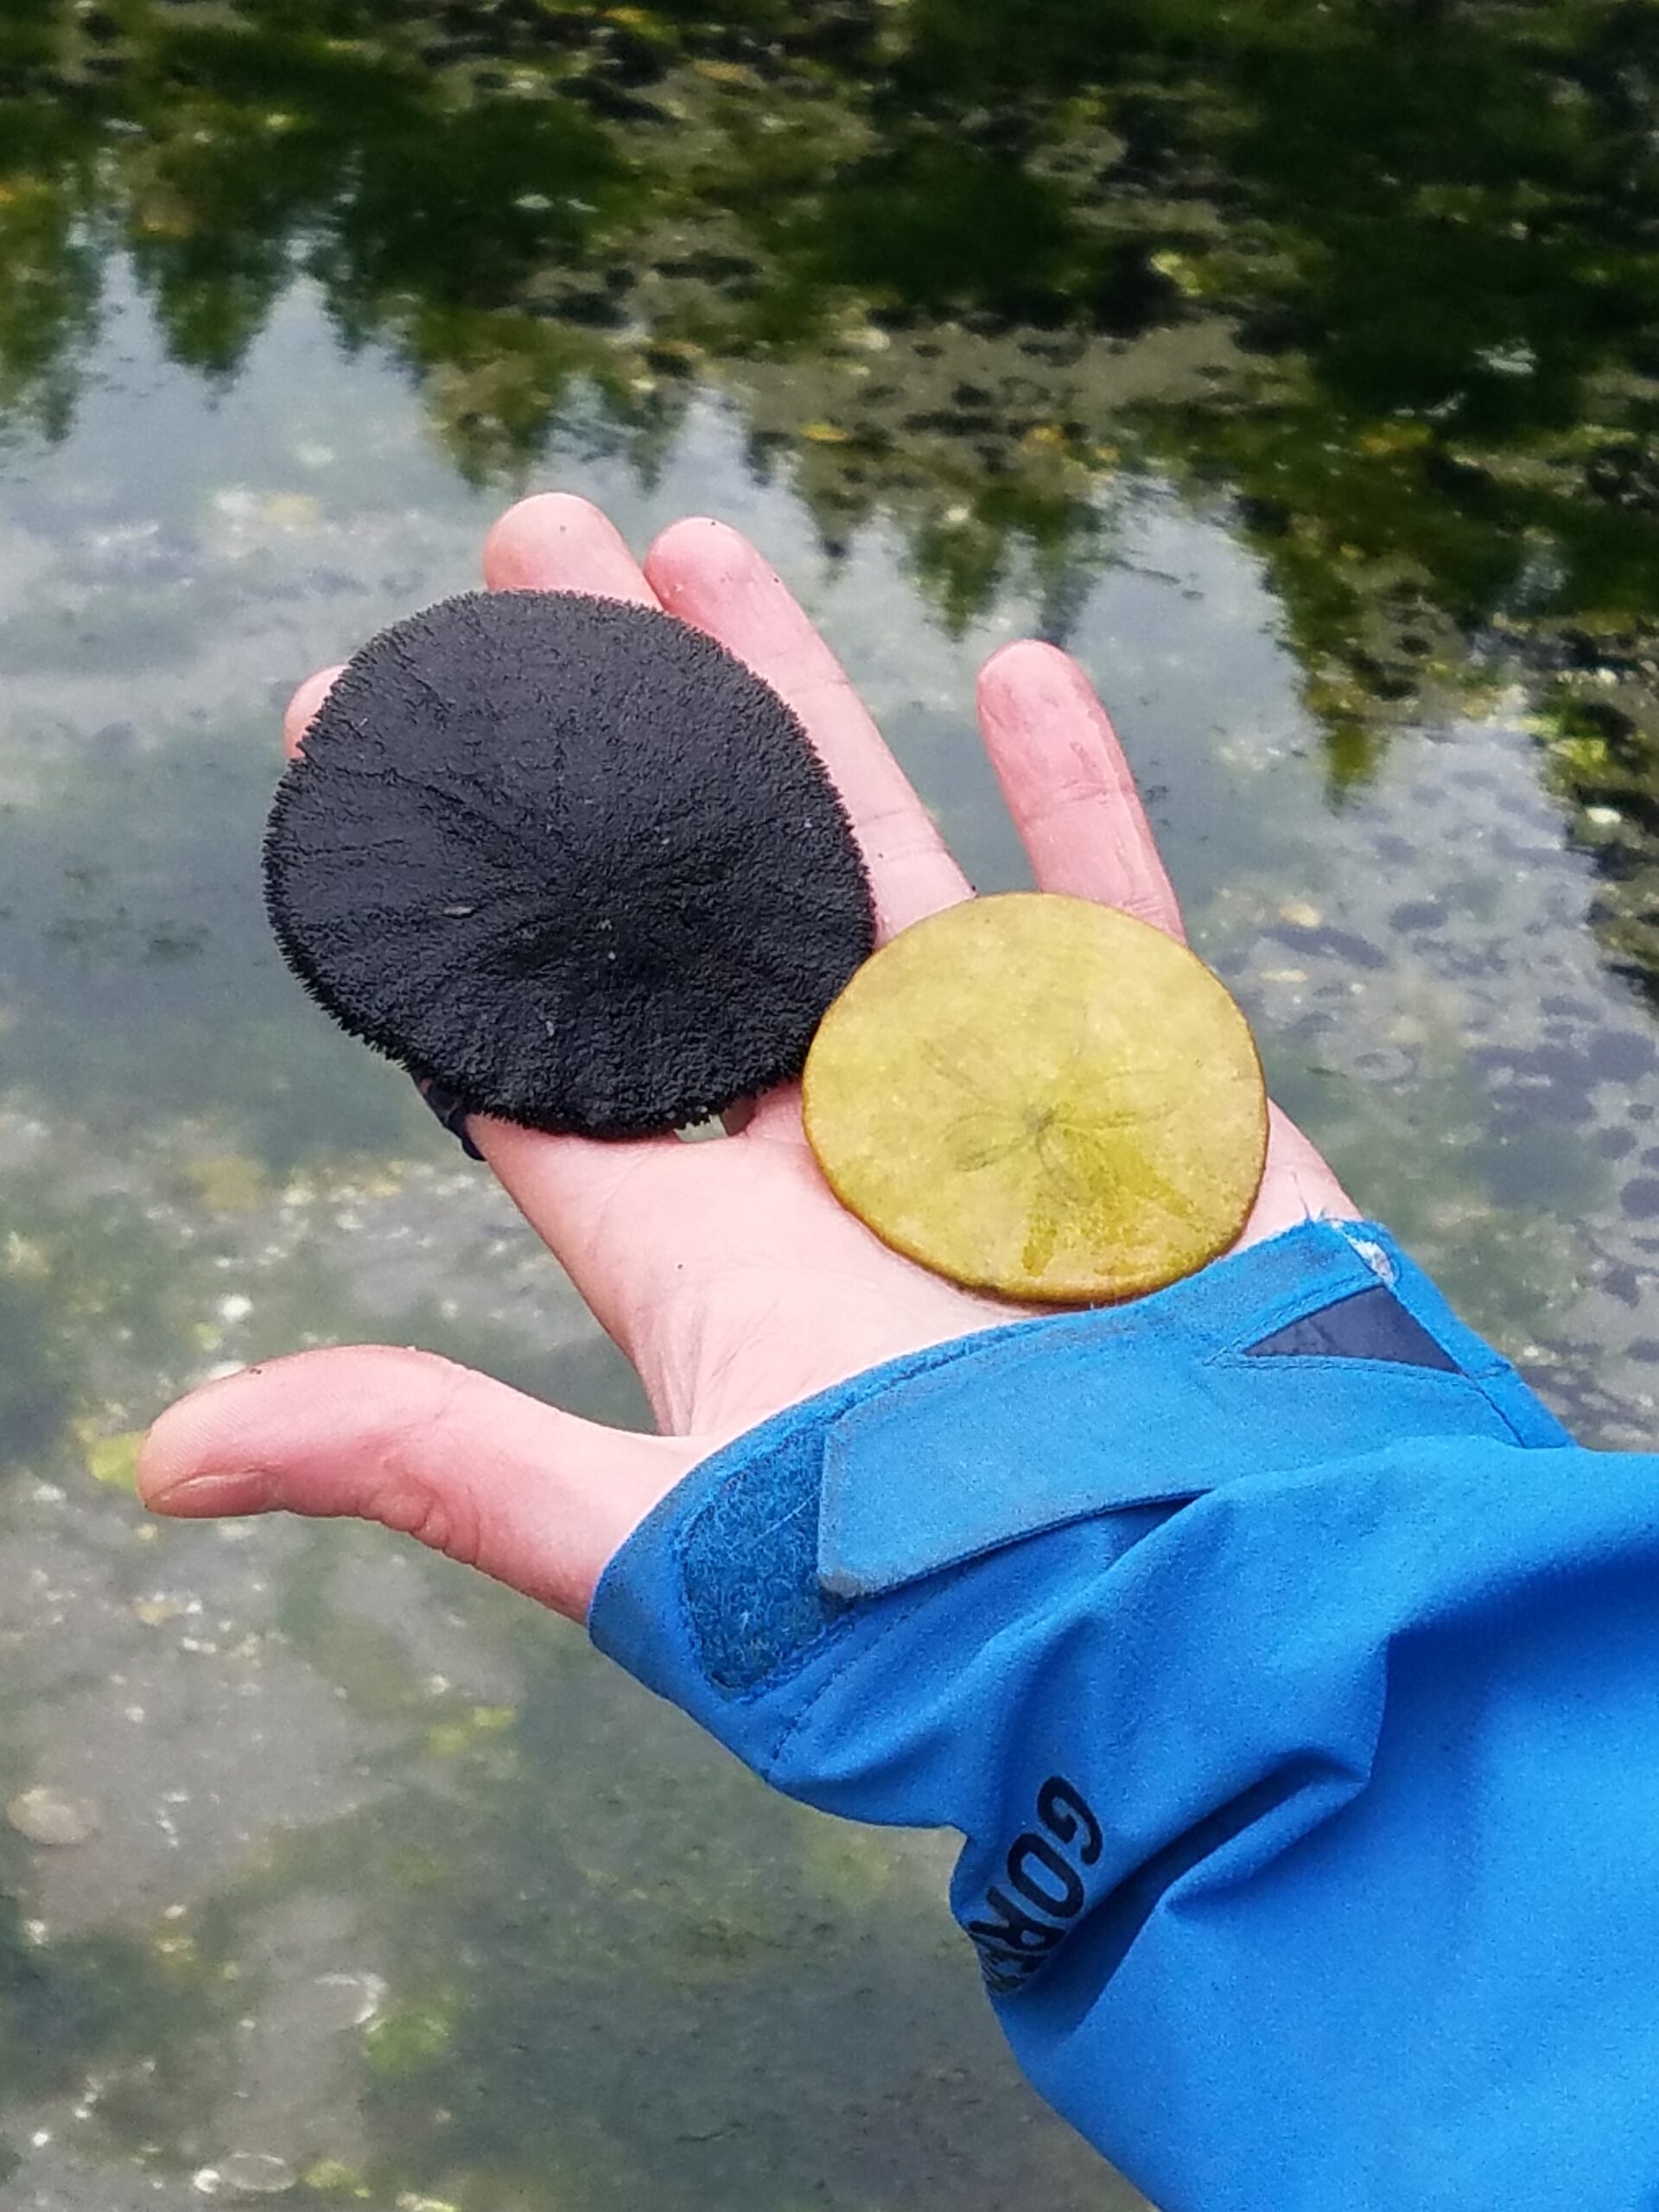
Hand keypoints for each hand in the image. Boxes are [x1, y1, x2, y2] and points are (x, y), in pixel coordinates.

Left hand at [138, 495, 1353, 1619]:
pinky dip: (1075, 797)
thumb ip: (435, 1459)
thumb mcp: (656, 1535)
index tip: (365, 720)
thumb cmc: (932, 1607)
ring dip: (795, 703)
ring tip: (697, 552)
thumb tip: (160, 1457)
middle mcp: (836, 1154)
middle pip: (692, 901)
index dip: (445, 891)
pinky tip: (1017, 666)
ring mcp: (1001, 1110)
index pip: (534, 1029)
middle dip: (612, 731)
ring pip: (874, 859)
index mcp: (707, 1242)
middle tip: (532, 552)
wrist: (1212, 1636)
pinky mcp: (1162, 1097)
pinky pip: (1115, 913)